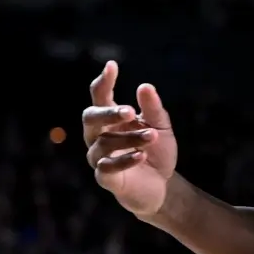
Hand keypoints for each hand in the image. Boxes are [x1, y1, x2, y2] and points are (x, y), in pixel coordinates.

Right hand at [82, 61, 176, 217]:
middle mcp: (98, 135)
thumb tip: (145, 86)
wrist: (163, 187)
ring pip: (104, 143)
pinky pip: (107, 167)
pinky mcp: (105, 177)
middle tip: (130, 111)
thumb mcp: (160, 128)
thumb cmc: (156, 153)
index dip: (103, 82)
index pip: (99, 96)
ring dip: (129, 138)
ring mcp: (99, 156)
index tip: (112, 66)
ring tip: (152, 137)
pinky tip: (141, 155)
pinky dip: (124, 160)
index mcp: (110, 119)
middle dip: (108, 113)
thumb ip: (153, 109)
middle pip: (90, 118)